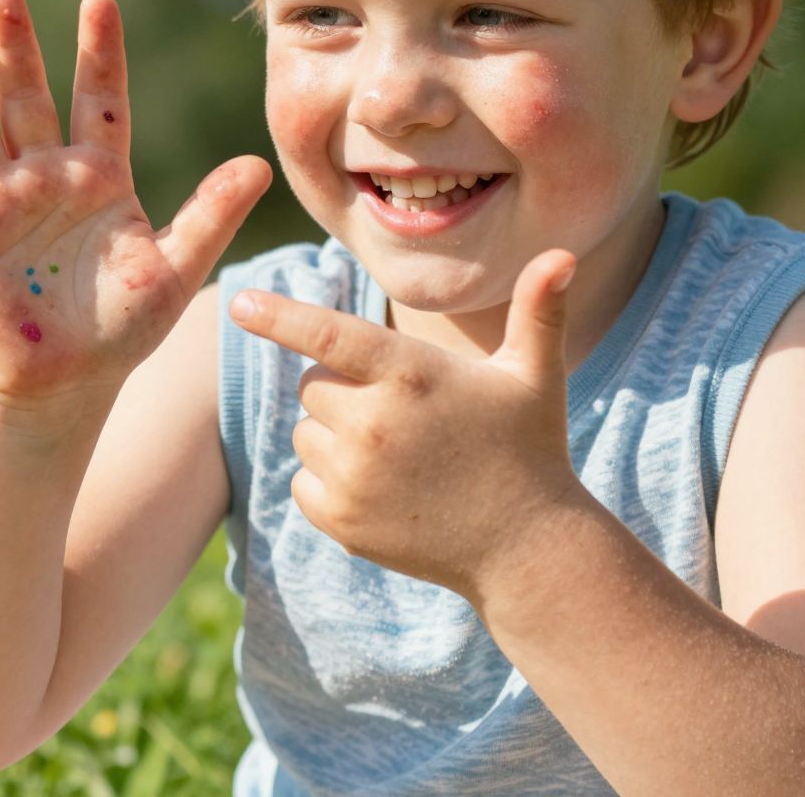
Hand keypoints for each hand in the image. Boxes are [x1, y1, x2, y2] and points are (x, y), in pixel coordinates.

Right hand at [0, 0, 269, 427]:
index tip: (99, 0)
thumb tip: (260, 165)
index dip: (99, 52)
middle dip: (14, 47)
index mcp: (99, 172)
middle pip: (26, 97)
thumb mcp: (176, 268)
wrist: (70, 381)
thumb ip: (211, 215)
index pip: (99, 98)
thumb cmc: (125, 324)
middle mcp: (45, 174)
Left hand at [227, 249, 589, 597]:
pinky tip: (384, 490)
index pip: (328, 334)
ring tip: (399, 455)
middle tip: (401, 413)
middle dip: (343, 391)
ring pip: (305, 433)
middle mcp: (374, 424)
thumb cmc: (529, 449)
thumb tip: (565, 255)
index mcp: (411, 375)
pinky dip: (329, 483)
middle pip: (312, 385)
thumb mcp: (535, 375)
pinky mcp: (340, 521)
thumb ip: (540, 311)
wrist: (526, 548)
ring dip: (335, 437)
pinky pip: (303, 482)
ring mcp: (354, 477)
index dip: (281, 316)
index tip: (240, 301)